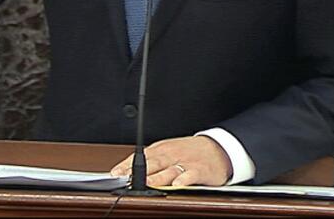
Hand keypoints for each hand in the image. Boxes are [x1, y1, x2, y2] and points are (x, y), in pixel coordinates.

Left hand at [109, 135, 231, 186]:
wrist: (217, 148)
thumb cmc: (189, 152)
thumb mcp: (168, 151)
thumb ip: (151, 161)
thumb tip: (127, 172)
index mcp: (161, 149)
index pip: (140, 157)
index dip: (127, 165)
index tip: (115, 173)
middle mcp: (171, 155)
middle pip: (152, 163)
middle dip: (139, 171)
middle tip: (127, 179)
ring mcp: (185, 162)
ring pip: (169, 170)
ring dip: (158, 177)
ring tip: (148, 183)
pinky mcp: (199, 170)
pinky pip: (190, 175)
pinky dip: (183, 179)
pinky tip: (177, 185)